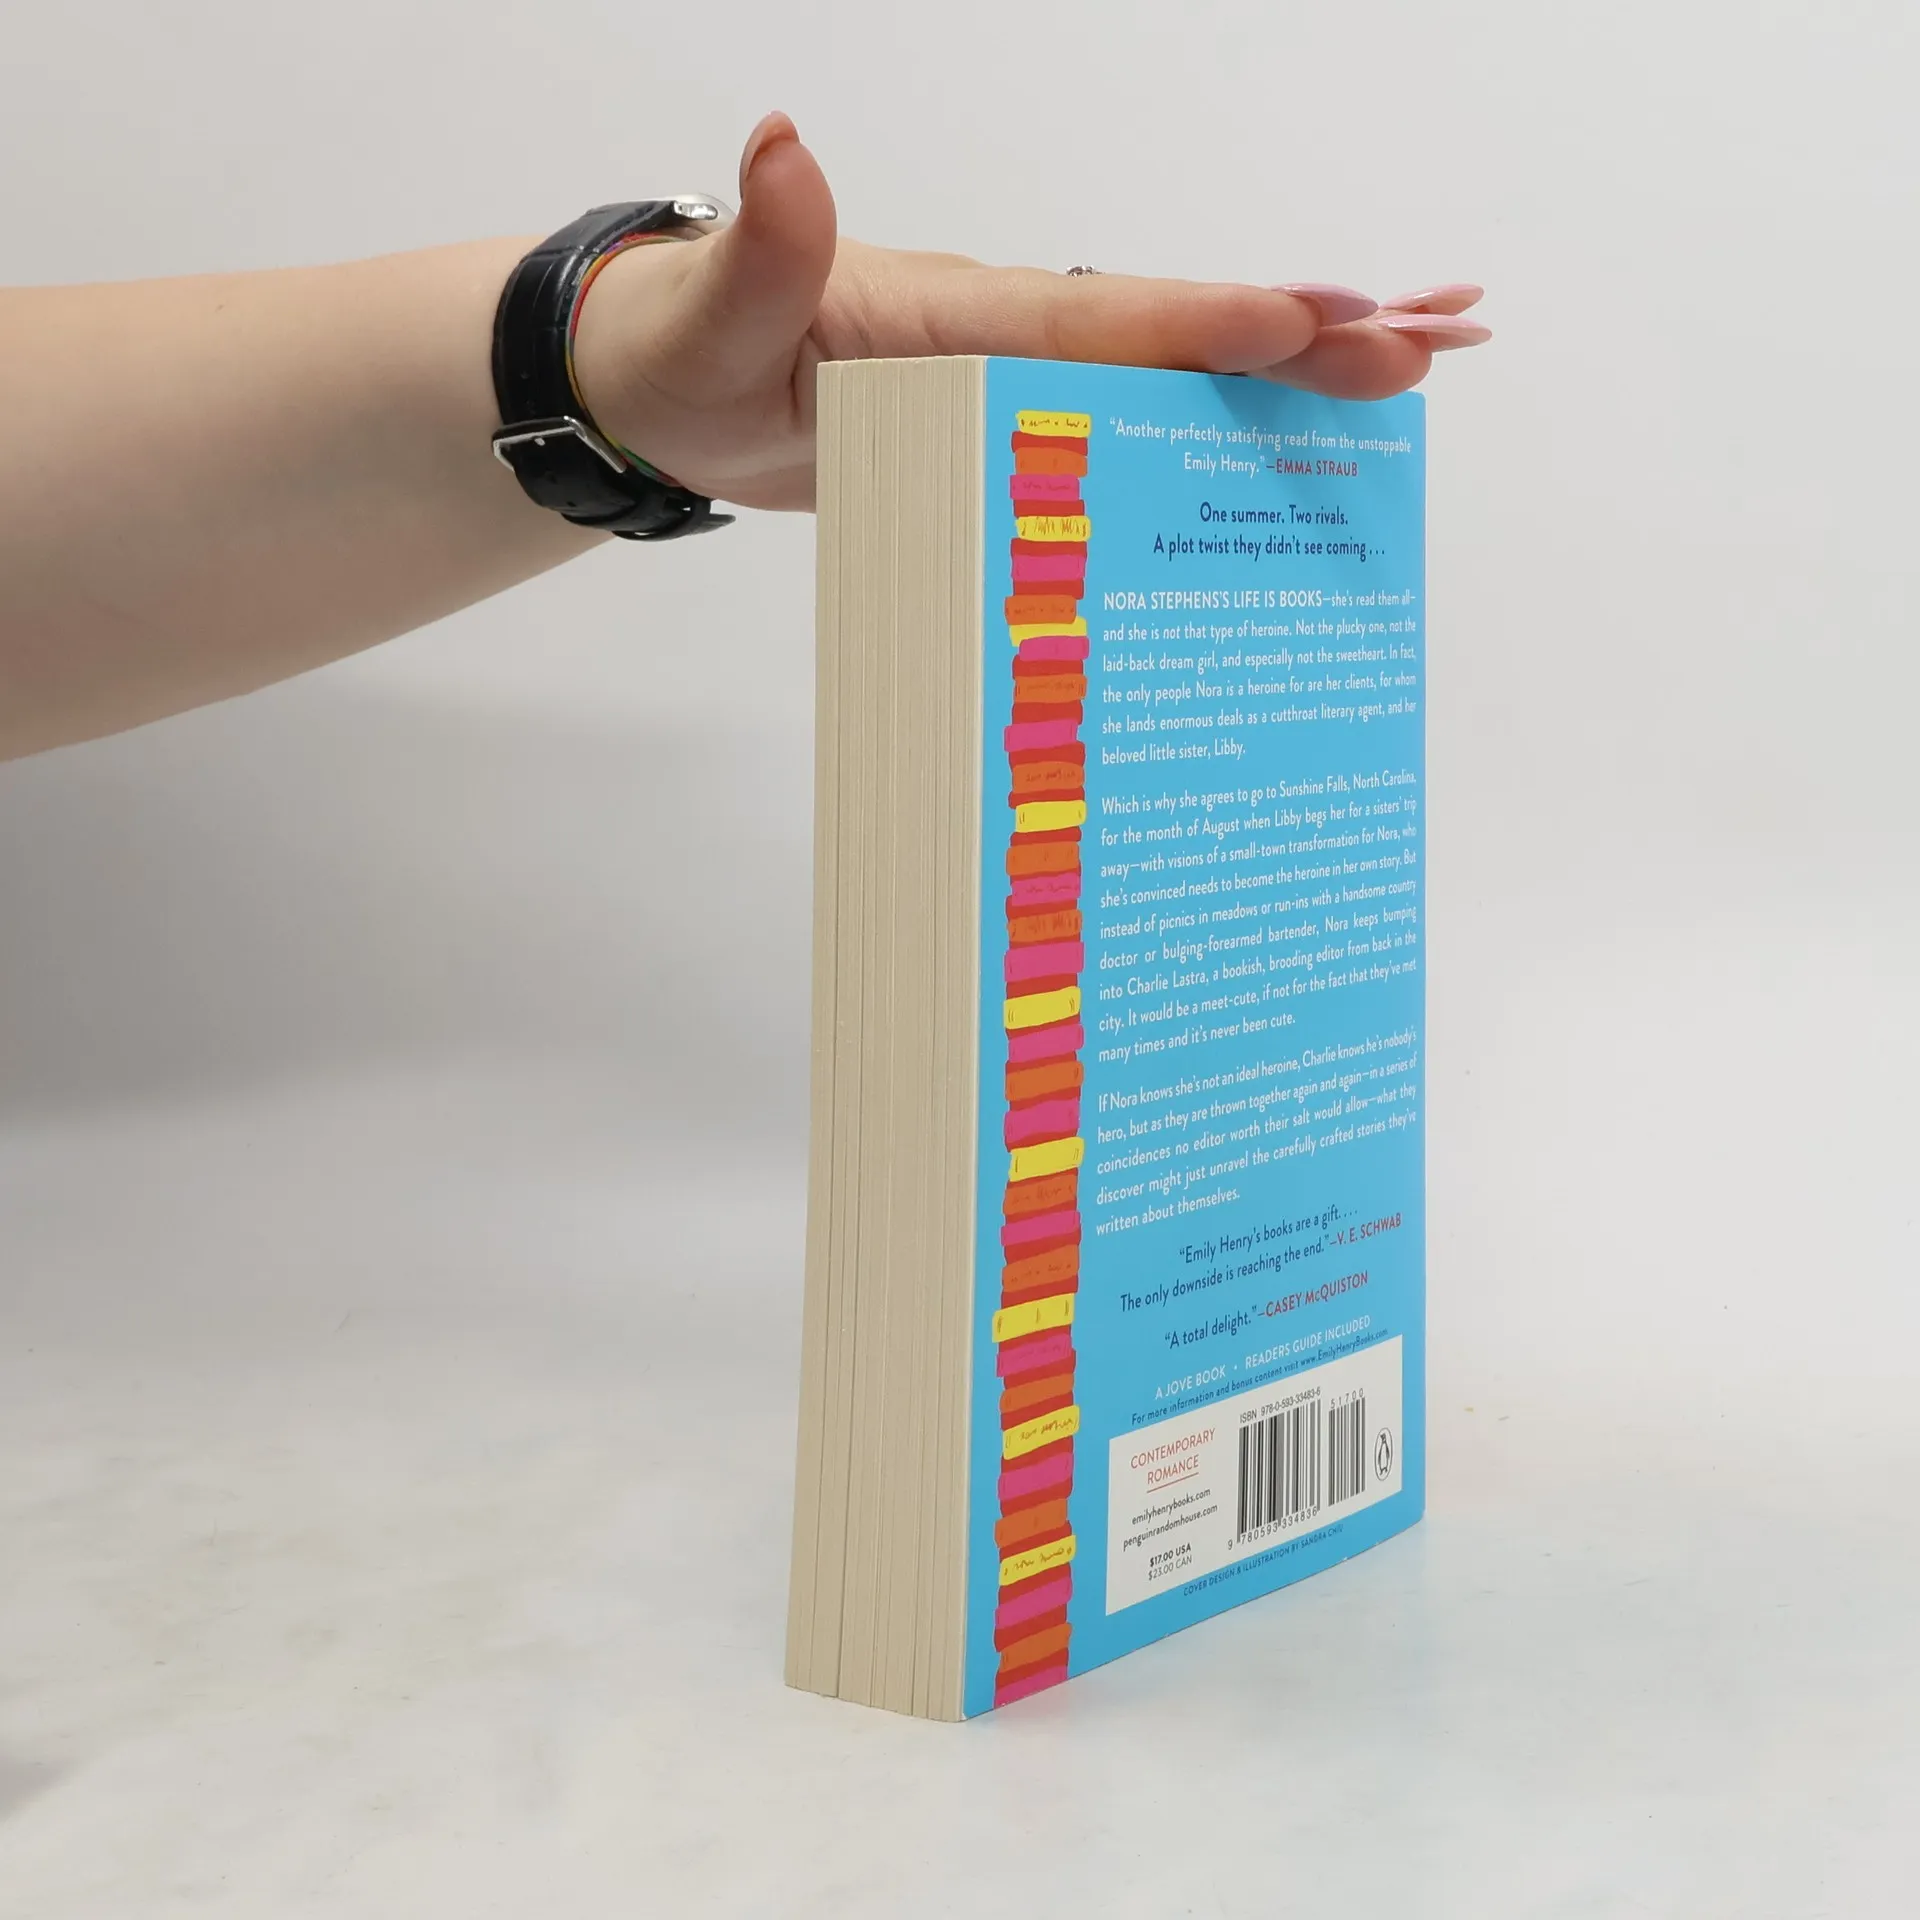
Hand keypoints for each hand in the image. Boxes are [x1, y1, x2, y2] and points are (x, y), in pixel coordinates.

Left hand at [572, 114, 1488, 512]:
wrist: (663, 390)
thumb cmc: (683, 358)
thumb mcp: (705, 319)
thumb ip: (759, 251)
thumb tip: (783, 144)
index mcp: (946, 312)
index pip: (1087, 317)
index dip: (1193, 324)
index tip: (1303, 324)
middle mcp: (1003, 327)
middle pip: (1168, 328)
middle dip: (1299, 336)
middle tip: (1433, 338)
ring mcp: (1018, 369)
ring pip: (1175, 364)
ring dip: (1298, 367)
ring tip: (1421, 362)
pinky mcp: (1017, 413)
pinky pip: (1138, 412)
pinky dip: (1223, 413)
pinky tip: (1294, 431)